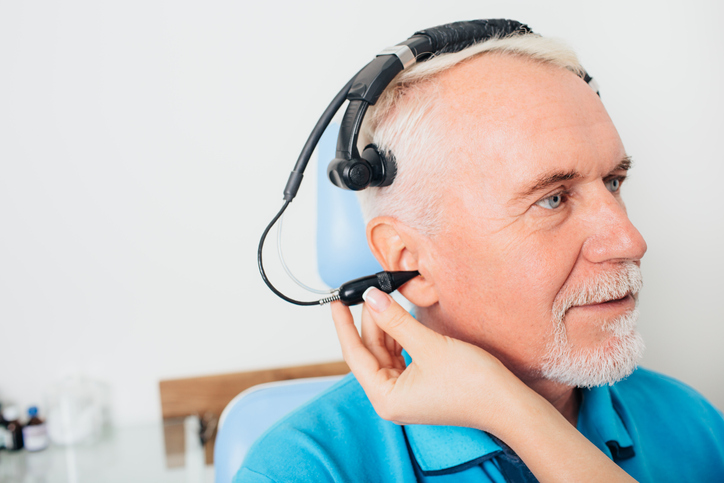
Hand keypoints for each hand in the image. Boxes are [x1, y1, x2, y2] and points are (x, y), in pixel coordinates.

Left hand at [330, 287, 531, 433]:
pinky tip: (399, 318)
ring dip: (385, 327)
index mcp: (386, 398)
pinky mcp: (419, 386)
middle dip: (369, 322)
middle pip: (370, 353)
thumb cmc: (473, 384)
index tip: (335, 303)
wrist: (508, 403)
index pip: (354, 355)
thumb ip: (396, 321)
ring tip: (384, 300)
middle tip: (369, 293)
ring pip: (385, 353)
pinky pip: (400, 357)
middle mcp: (391, 399)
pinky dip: (398, 337)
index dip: (344, 326)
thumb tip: (372, 299)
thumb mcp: (428, 345)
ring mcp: (405, 394)